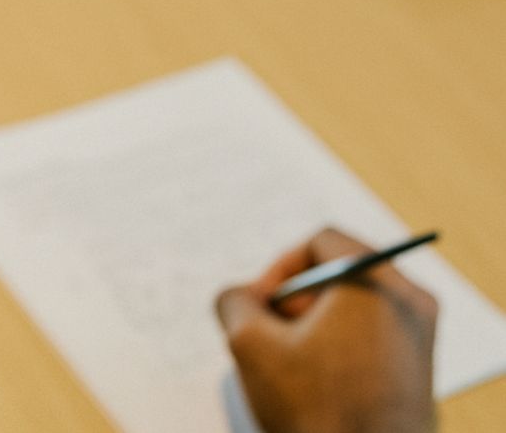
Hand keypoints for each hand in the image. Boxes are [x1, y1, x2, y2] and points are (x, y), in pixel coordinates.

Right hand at [215, 228, 437, 432]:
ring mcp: (421, 340)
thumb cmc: (314, 411)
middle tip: (273, 338)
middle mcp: (411, 304)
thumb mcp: (249, 344)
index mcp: (377, 285)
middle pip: (340, 273)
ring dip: (312, 328)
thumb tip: (241, 297)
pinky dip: (336, 350)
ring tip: (291, 368)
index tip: (260, 308)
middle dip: (295, 301)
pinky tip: (315, 388)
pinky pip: (370, 338)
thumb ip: (234, 301)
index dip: (279, 268)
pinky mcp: (418, 373)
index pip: (321, 243)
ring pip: (353, 308)